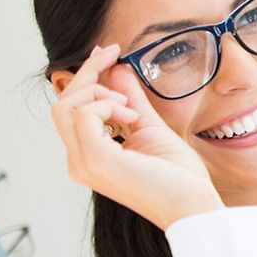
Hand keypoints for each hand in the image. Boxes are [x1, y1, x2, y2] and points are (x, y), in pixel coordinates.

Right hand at [50, 44, 224, 228]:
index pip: (71, 109)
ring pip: (66, 106)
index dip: (85, 76)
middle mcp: (79, 162)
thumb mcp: (150, 127)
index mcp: (89, 156)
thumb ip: (132, 100)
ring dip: (99, 93)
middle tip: (113, 56)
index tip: (106, 51)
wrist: (194, 205)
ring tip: (130, 107)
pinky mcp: (95, 161)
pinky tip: (130, 117)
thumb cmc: (178, 177)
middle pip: (62, 104)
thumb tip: (117, 70)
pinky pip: (84, 115)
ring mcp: (84, 163)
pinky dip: (106, 105)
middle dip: (86, 73)